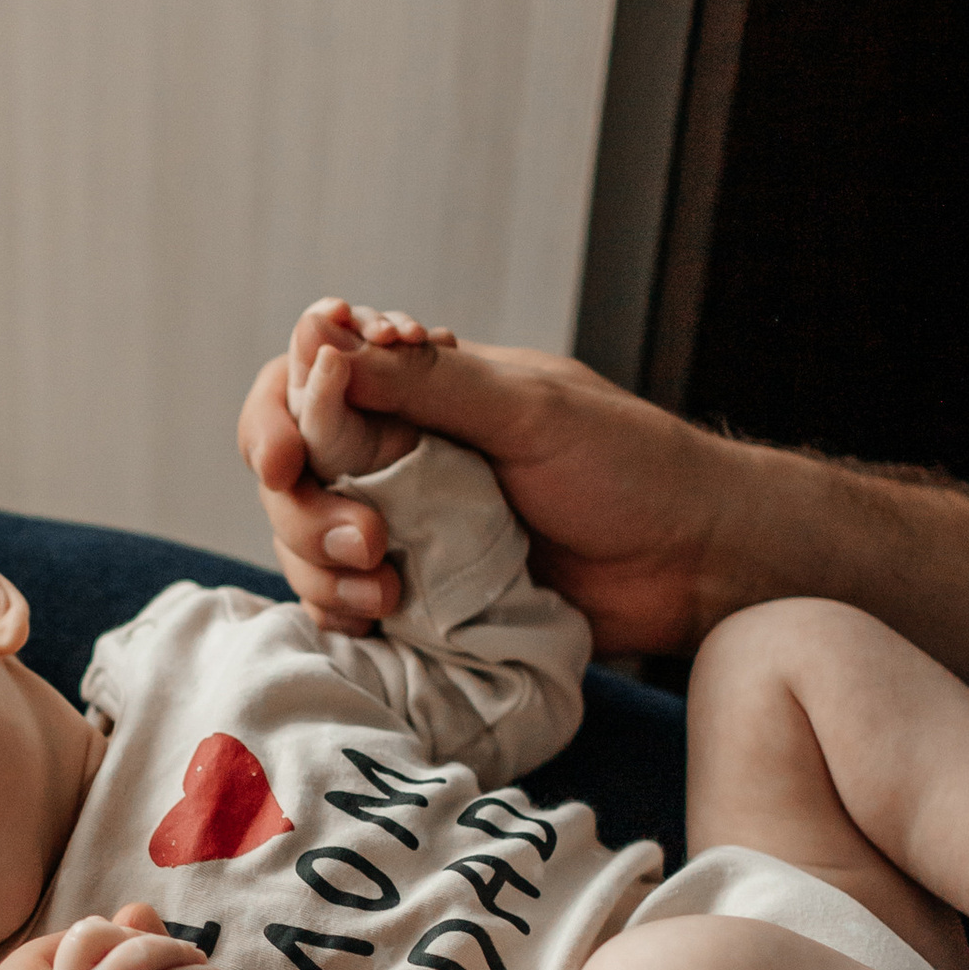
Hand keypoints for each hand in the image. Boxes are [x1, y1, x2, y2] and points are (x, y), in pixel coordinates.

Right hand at [240, 330, 741, 651]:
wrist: (693, 562)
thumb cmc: (628, 465)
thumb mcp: (529, 409)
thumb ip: (428, 382)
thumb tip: (325, 346)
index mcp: (418, 390)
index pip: (302, 383)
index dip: (276, 416)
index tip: (287, 458)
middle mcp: (398, 454)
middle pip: (290, 474)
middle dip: (304, 510)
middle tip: (367, 539)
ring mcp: (405, 527)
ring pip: (306, 543)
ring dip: (322, 570)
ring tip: (387, 591)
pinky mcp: (422, 595)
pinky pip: (345, 605)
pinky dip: (340, 616)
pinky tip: (373, 623)